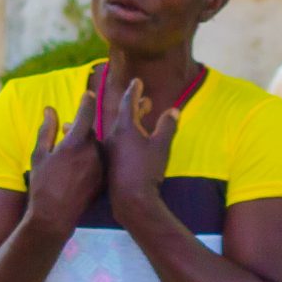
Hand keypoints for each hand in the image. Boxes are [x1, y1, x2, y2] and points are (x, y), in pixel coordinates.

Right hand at [22, 73, 105, 236]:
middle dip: (80, 128)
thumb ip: (47, 130)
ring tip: (70, 152)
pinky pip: (100, 161)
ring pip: (96, 146)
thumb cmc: (42, 185)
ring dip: (86, 144)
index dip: (87, 100)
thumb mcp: (39, 154)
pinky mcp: (104, 178)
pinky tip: (78, 167)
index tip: (87, 94)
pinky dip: (91, 158)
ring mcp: (101, 165)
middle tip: (67, 130)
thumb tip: (49, 110)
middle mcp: (93, 151)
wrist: (55, 217)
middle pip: (90, 131)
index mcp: (76, 141)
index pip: (86, 112)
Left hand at [100, 73, 178, 217]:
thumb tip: (173, 110)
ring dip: (128, 122)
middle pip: (123, 115)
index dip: (134, 91)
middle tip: (143, 100)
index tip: (137, 81)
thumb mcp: (161, 145)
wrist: (131, 199)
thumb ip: (167, 126)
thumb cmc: (147, 170)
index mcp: (125, 127)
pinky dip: (122, 137)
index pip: (128, 102)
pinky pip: (113, 143)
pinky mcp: (108, 164)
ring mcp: (109, 150)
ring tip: (138, 117)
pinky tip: (128, 143)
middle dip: (135, 106)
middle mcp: (113, 136)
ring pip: (117, 129)